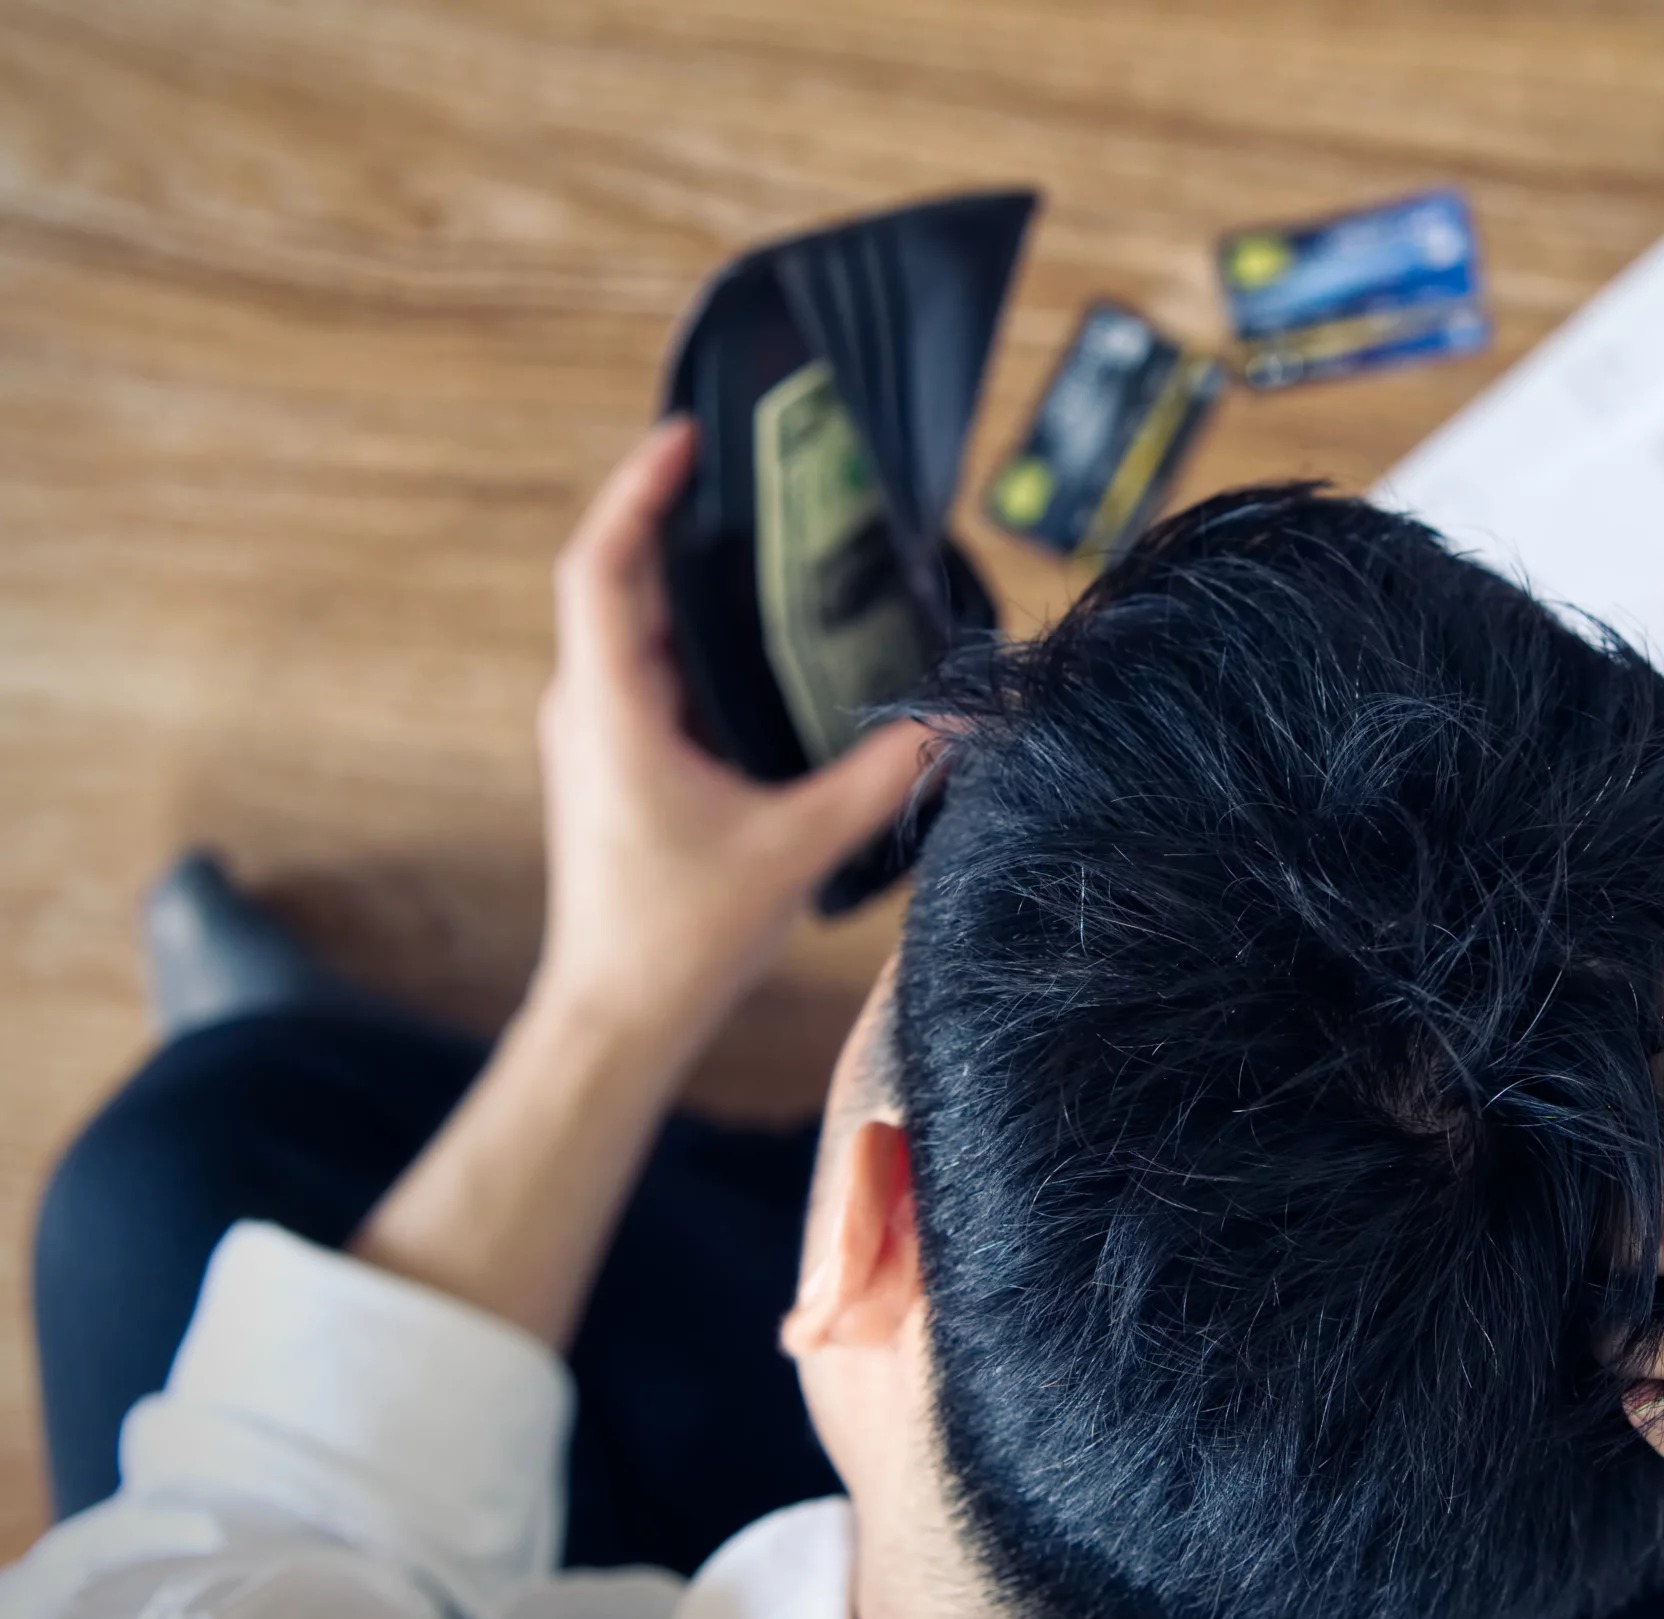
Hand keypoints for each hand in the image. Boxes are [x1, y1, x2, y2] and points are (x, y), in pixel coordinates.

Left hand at [532, 419, 933, 1055]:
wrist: (615, 1019)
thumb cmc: (678, 940)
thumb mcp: (795, 849)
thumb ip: (881, 780)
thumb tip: (959, 724)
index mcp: (613, 710)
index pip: (604, 567)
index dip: (637, 491)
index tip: (682, 437)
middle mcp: (588, 710)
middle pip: (614, 581)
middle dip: (667, 515)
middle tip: (734, 466)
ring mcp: (593, 738)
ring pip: (626, 628)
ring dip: (676, 576)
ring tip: (749, 533)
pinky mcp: (613, 766)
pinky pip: (644, 673)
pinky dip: (686, 636)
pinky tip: (749, 639)